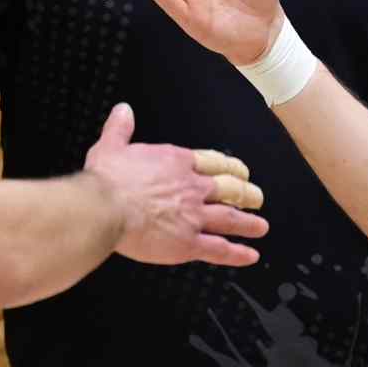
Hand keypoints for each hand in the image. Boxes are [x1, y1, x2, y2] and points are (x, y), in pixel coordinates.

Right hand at [83, 103, 268, 266]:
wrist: (106, 208)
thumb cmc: (107, 181)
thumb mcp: (110, 146)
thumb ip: (120, 128)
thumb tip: (122, 112)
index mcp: (176, 163)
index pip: (213, 162)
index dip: (230, 167)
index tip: (239, 170)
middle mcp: (191, 188)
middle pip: (230, 189)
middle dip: (246, 193)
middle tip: (257, 197)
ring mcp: (193, 216)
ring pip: (230, 219)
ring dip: (249, 223)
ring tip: (261, 226)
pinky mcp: (188, 243)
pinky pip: (219, 249)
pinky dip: (237, 253)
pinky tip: (250, 255)